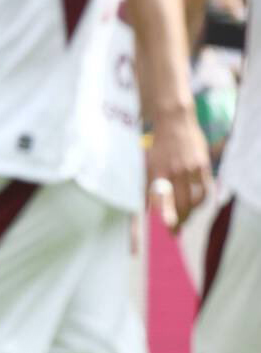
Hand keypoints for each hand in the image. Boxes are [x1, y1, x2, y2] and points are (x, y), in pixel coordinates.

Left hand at [146, 111, 211, 230]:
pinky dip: (201, 201)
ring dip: (189, 213)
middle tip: (173, 230)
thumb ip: (147, 187)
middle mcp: (173, 171)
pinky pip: (205, 190)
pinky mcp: (203, 165)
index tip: (162, 232)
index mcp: (155, 172)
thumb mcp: (146, 165)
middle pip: (178, 206)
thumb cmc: (156, 146)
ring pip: (194, 201)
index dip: (160, 219)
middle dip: (176, 222)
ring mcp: (190, 168)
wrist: (174, 121)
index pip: (157, 202)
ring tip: (184, 218)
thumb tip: (146, 211)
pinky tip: (195, 205)